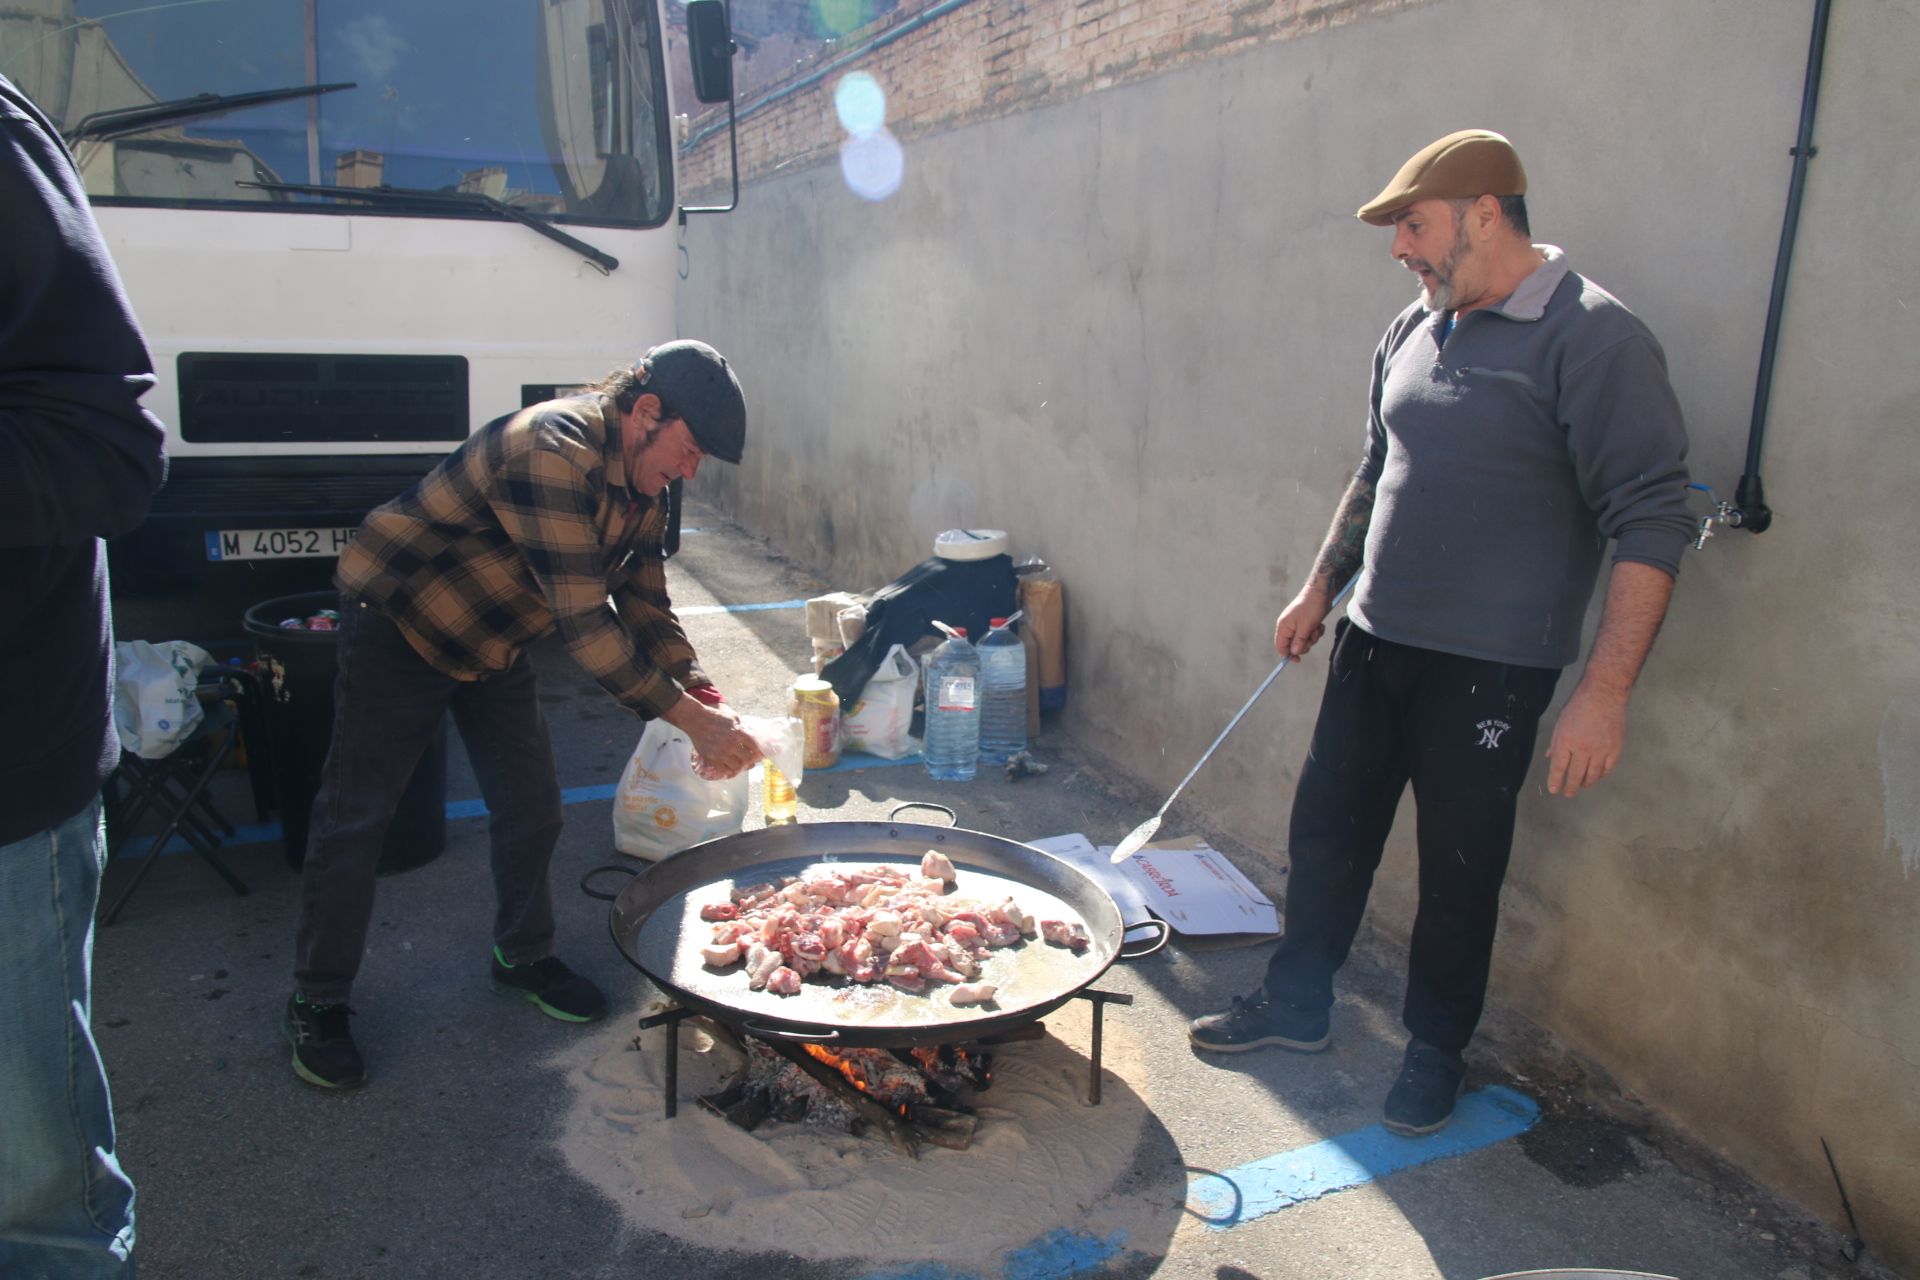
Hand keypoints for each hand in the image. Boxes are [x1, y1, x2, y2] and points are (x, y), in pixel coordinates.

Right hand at [679, 701, 759, 779]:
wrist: (696, 720)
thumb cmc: (715, 717)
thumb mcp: (733, 718)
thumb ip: (743, 727)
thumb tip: (750, 734)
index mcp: (739, 733)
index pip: (755, 747)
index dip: (759, 752)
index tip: (759, 754)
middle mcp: (732, 745)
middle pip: (748, 759)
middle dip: (750, 760)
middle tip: (750, 760)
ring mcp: (721, 753)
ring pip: (737, 767)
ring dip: (739, 766)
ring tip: (739, 763)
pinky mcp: (712, 758)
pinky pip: (724, 770)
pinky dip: (728, 769)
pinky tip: (728, 766)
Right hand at [1274, 586, 1332, 659]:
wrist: (1321, 592)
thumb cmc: (1311, 607)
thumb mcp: (1306, 627)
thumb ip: (1299, 641)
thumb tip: (1294, 652)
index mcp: (1284, 627)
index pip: (1280, 646)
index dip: (1288, 654)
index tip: (1298, 660)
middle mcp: (1289, 627)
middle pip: (1293, 645)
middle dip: (1305, 643)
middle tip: (1312, 636)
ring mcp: (1298, 625)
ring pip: (1304, 641)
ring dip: (1312, 637)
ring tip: (1316, 627)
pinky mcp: (1306, 623)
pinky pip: (1310, 634)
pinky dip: (1316, 632)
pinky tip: (1319, 625)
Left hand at [1544, 683, 1626, 797]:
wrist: (1603, 696)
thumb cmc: (1579, 707)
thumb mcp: (1561, 723)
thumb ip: (1556, 743)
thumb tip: (1550, 757)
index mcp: (1566, 742)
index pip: (1558, 767)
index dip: (1555, 780)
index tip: (1553, 790)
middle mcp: (1582, 749)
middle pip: (1575, 775)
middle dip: (1570, 787)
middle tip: (1568, 793)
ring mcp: (1600, 750)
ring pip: (1592, 775)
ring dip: (1586, 783)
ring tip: (1581, 785)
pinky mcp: (1614, 749)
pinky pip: (1607, 768)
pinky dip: (1601, 775)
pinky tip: (1597, 776)